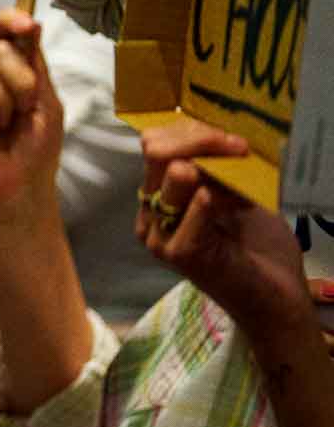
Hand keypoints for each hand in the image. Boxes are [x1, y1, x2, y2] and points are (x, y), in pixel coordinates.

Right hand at [0, 10, 62, 217]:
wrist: (24, 184)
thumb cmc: (38, 146)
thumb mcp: (46, 99)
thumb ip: (35, 62)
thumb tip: (33, 21)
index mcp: (8, 70)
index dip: (8, 20)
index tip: (27, 24)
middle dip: (20, 81)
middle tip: (25, 109)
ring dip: (4, 105)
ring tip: (5, 127)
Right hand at [136, 121, 311, 342]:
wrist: (276, 297)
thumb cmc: (258, 246)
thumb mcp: (234, 192)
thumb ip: (215, 166)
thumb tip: (213, 128)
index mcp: (158, 193)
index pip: (154, 142)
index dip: (190, 130)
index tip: (233, 139)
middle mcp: (150, 211)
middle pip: (157, 150)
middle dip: (203, 140)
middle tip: (240, 149)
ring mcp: (158, 233)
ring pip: (173, 172)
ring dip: (218, 172)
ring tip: (243, 192)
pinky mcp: (177, 252)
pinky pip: (194, 205)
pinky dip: (221, 200)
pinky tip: (239, 209)